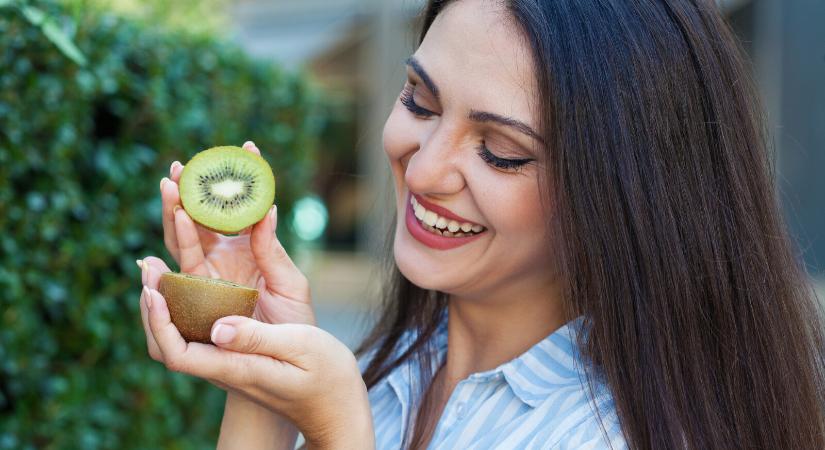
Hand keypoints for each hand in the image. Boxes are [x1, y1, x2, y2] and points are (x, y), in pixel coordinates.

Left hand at [138, 279, 374, 449]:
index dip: (159, 322)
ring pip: (179, 339)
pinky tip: (190, 281)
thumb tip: (218, 327)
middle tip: (148, 266)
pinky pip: (198, 332)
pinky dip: (185, 304)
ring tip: (158, 267)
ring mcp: (228, 362)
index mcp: (235, 367)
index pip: (178, 353)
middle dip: (151, 306)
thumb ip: (258, 338)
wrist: (334, 407)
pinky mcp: (236, 354)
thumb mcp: (299, 348)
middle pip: (167, 346)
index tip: (154, 289)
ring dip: (165, 303)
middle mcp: (224, 366)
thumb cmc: (325, 378)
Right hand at [158, 141, 314, 326]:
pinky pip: (178, 271)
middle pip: (202, 216)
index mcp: (250, 247)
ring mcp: (207, 274)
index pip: (243, 206)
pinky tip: (168, 228)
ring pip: (184, 236)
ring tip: (170, 187)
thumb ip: (272, 250)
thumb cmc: (293, 324)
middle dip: (192, 189)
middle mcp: (224, 256)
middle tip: (184, 165)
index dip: (243, 177)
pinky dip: (169, 252)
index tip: (247, 145)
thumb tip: (267, 208)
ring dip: (175, 211)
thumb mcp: (290, 284)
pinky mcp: (194, 296)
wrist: (281, 360)